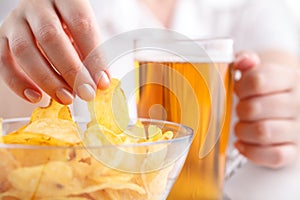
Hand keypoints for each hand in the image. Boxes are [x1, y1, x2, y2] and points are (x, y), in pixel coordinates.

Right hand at [0, 0, 109, 104]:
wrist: (43, 9)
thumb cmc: (69, 23)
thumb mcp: (84, 30)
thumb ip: (91, 52)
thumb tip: (99, 82)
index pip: (81, 24)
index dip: (93, 56)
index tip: (101, 82)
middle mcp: (37, 6)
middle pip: (51, 37)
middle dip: (71, 71)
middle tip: (85, 93)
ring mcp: (16, 20)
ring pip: (25, 50)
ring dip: (47, 80)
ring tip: (66, 97)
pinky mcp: (2, 36)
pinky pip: (4, 61)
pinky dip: (18, 83)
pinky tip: (36, 97)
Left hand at [233, 51, 299, 167]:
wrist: (286, 104)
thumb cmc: (265, 88)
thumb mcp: (257, 69)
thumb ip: (245, 60)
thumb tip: (243, 61)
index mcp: (289, 78)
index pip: (258, 81)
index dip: (240, 88)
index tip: (240, 91)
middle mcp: (298, 103)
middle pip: (255, 108)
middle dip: (240, 110)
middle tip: (240, 110)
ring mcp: (298, 129)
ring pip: (262, 132)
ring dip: (242, 131)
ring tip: (241, 126)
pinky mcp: (294, 151)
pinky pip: (274, 156)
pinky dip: (251, 152)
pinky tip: (243, 144)